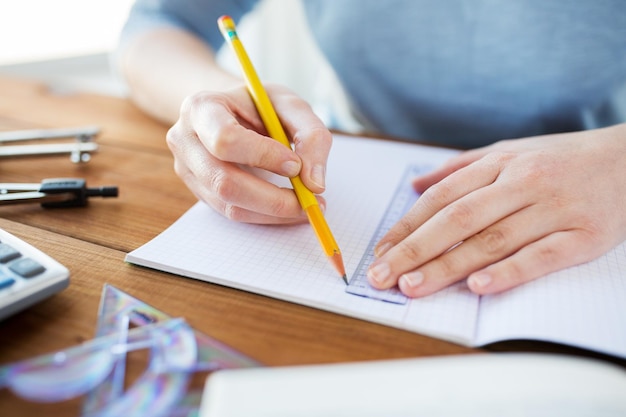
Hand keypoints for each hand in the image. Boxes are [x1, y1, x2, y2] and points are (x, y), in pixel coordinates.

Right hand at [166, 84, 331, 223]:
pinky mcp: (199, 192)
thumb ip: (311, 136)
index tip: (295, 165)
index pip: (225, 139)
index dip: (263, 156)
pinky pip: (233, 213)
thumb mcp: (290, 105)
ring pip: (229, 205)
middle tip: (310, 200)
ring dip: (273, 212)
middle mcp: (185, 140)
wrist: (231, 110)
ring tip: (306, 206)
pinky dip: (266, 216)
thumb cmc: (260, 105)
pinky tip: (289, 208)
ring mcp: (188, 170)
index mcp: (201, 108)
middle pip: (223, 181)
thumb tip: (315, 185)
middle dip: (272, 198)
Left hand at [367, 124, 625, 296]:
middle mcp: (522, 183)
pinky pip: (542, 256)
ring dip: (448, 266)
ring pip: (492, 240)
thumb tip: (415, 185)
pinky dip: (510, 272)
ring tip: (413, 286)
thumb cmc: (560, 159)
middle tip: (382, 276)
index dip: (407, 226)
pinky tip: (479, 287)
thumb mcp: (509, 152)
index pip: (442, 198)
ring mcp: (553, 209)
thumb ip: (460, 168)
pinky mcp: (583, 236)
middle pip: (458, 219)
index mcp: (500, 164)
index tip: (380, 252)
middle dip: (415, 250)